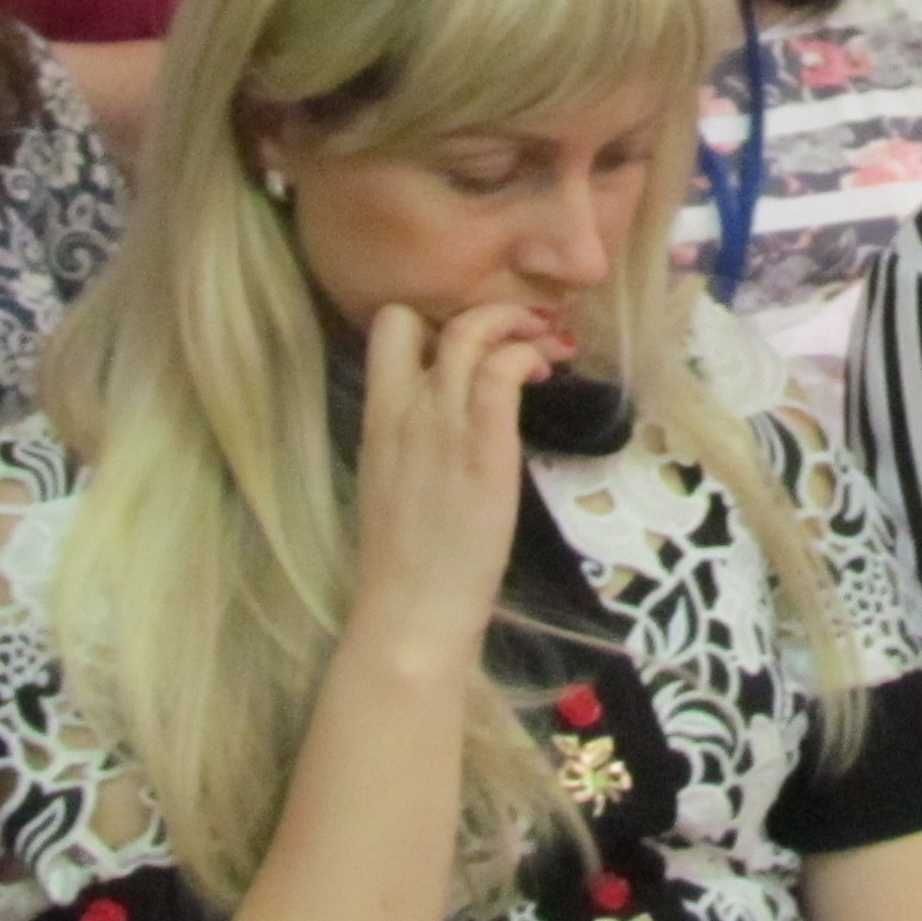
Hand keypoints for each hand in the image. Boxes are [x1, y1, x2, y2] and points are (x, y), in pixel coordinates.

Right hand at [343, 300, 548, 667]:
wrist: (411, 612)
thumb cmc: (406, 562)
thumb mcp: (394, 482)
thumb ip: (413, 439)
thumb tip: (448, 418)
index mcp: (377, 418)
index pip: (388, 329)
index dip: (430, 318)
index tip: (467, 339)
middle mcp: (404, 410)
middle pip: (423, 315)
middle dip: (475, 308)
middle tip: (516, 330)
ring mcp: (443, 424)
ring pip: (470, 332)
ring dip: (514, 325)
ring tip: (544, 347)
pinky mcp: (485, 447)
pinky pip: (502, 371)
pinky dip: (527, 355)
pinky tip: (543, 375)